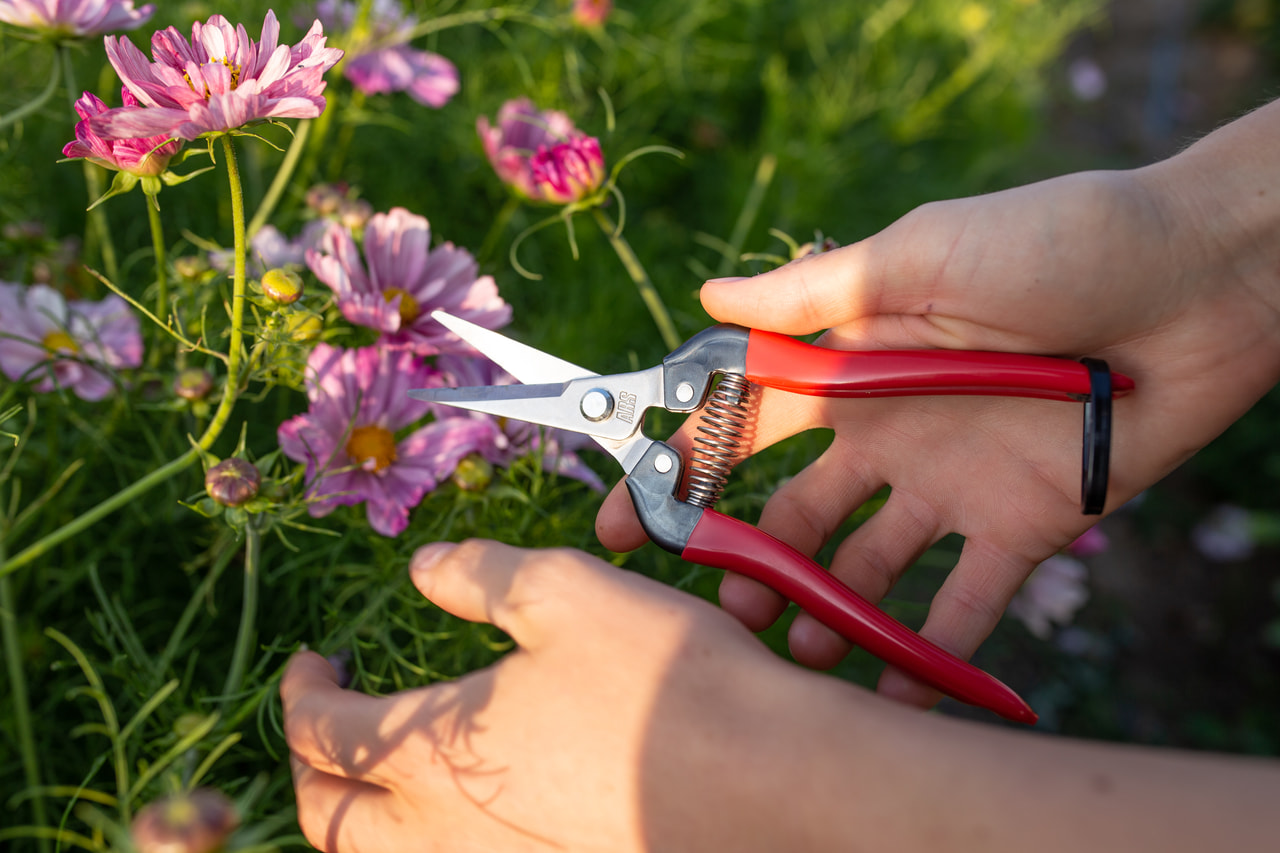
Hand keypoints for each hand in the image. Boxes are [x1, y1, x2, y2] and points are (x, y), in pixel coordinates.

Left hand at [281, 540, 843, 852]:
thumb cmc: (659, 679)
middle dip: (307, 772)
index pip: (320, 732)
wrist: (764, 782)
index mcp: (433, 751)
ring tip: (384, 773)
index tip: (315, 661)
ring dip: (360, 818)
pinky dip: (427, 840)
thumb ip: (479, 575)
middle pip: (327, 822)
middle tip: (324, 727)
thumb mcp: (562, 593)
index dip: (301, 692)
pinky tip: (472, 802)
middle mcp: (447, 831)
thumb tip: (424, 567)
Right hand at [598, 133, 1279, 707]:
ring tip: (803, 646)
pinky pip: (967, 601)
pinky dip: (932, 652)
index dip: (686, 470)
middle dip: (750, 560)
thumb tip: (708, 298)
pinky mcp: (1023, 524)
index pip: (749, 426)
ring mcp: (953, 483)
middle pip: (799, 513)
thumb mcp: (920, 256)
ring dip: (829, 612)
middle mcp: (891, 432)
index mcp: (855, 368)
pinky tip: (893, 691)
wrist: (1195, 281)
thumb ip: (815, 293)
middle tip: (725, 606)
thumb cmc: (1055, 242)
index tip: (629, 516)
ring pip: (870, 567)